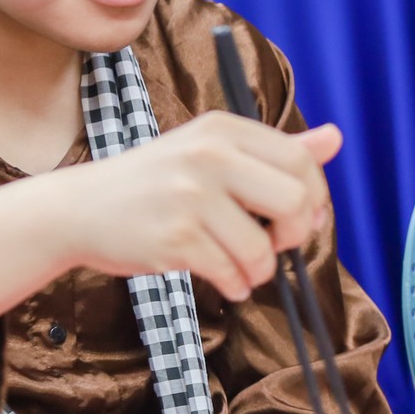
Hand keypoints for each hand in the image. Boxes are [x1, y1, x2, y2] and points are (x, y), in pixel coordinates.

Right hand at [52, 112, 342, 300]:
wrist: (78, 209)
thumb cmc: (154, 184)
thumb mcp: (212, 152)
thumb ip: (275, 151)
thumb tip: (336, 138)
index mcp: (224, 129)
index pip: (301, 161)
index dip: (313, 198)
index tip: (299, 218)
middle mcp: (209, 155)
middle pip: (296, 201)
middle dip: (295, 235)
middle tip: (274, 245)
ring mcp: (190, 196)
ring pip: (263, 249)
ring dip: (260, 270)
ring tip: (241, 268)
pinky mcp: (174, 237)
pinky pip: (231, 273)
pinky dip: (235, 285)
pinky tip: (224, 279)